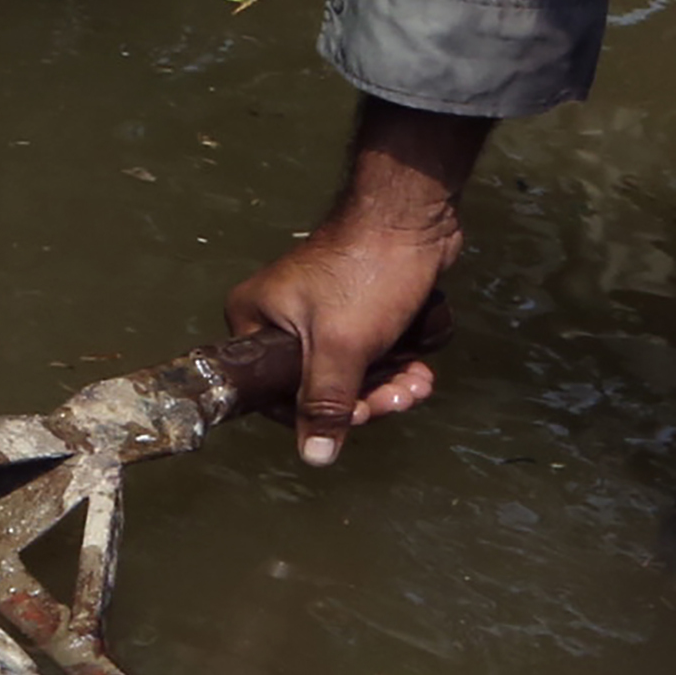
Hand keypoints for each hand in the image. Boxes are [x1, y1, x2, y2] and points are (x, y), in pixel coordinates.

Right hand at [222, 100, 490, 465]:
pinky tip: (419, 361)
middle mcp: (282, 320)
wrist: (414, 216)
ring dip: (390, 383)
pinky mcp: (360, 310)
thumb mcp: (340, 347)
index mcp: (256, 322)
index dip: (320, 413)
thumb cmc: (365, 274)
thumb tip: (314, 457)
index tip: (358, 413)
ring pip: (354, 374)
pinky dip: (397, 361)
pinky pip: (374, 353)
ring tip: (418, 381)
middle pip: (321, 388)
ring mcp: (323, 315)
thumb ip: (323, 404)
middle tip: (401, 396)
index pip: (277, 394)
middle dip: (368, 397)